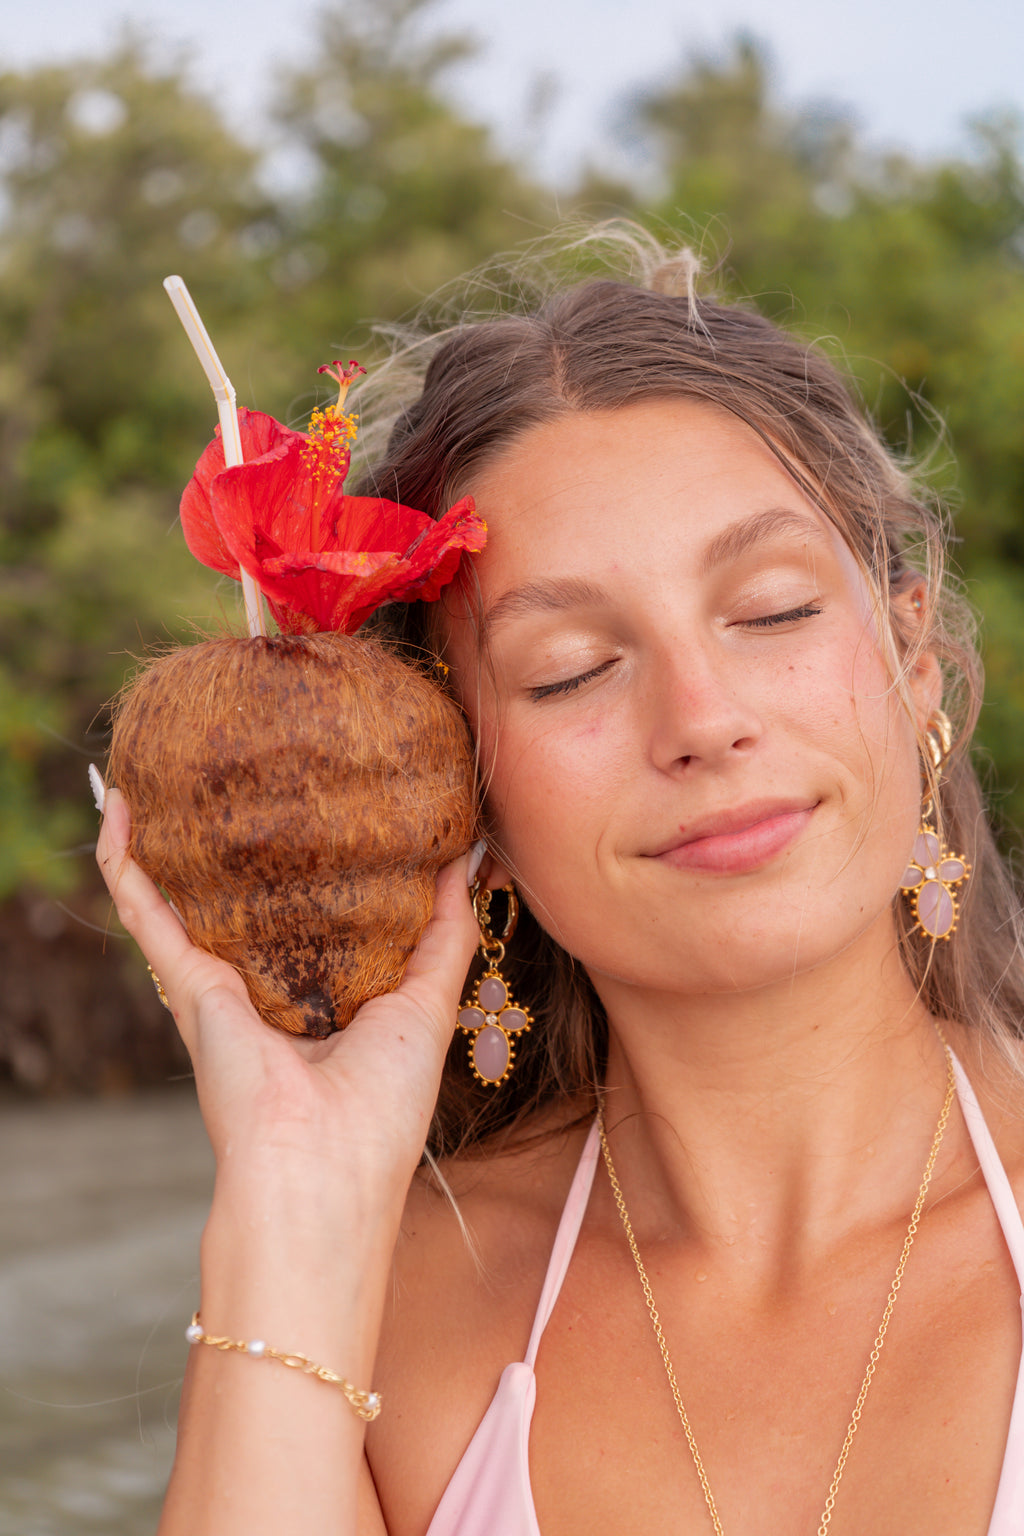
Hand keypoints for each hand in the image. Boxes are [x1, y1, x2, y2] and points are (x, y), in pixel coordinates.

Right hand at [95, 784, 480, 1195]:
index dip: (327, 861)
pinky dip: (125, 858)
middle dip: (242, 841)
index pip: (320, 914)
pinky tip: (117, 804)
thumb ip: (447, 931)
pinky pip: (145, 909)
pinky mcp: (187, 985)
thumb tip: (466, 857)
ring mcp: (220, 984)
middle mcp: (267, 986)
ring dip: (169, 836)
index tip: (342, 798)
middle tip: (246, 767)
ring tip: (160, 773)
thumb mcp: (430, 1002)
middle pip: (250, 898)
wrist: (322, 1170)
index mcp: (326, 995)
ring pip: (186, 894)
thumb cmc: (384, 1106)